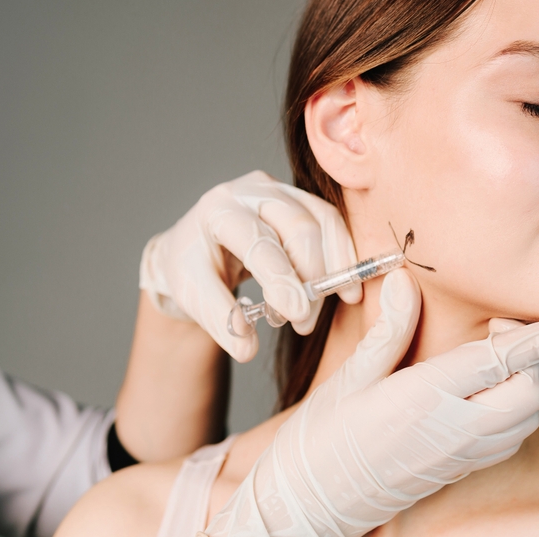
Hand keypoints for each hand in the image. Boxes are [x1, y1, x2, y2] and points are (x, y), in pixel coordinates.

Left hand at [138, 171, 358, 361]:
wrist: (200, 245)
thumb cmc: (195, 267)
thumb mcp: (192, 295)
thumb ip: (218, 319)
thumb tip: (246, 348)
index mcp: (218, 208)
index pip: (257, 241)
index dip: (281, 278)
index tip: (297, 313)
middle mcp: (252, 190)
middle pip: (297, 225)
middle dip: (310, 276)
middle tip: (305, 321)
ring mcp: (282, 192)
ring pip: (323, 220)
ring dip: (335, 265)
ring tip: (336, 303)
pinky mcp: (304, 201)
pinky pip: (333, 223)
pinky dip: (344, 255)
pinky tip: (345, 286)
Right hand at [203, 268, 538, 536]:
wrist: (308, 504)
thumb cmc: (320, 440)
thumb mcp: (349, 378)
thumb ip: (389, 331)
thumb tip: (407, 282)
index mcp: (424, 399)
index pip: (500, 361)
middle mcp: (452, 430)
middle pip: (527, 392)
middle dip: (531, 358)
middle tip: (498, 330)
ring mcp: (458, 455)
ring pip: (523, 418)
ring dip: (523, 384)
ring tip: (489, 359)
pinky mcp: (458, 470)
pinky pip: (507, 439)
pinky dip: (512, 410)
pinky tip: (482, 391)